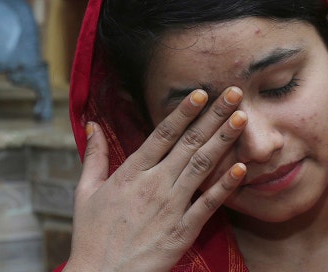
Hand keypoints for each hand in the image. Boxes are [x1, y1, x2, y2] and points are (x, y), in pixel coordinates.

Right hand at [64, 87, 247, 271]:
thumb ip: (94, 156)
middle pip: (189, 143)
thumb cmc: (92, 234)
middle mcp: (154, 184)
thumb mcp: (85, 191)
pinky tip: (241, 168)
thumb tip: (91, 125)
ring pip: (201, 166)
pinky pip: (208, 204)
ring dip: (223, 140)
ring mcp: (170, 207)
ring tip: (241, 119)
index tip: (200, 92)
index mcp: (131, 172)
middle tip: (234, 94)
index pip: (162, 134)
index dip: (183, 112)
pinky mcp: (183, 230)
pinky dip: (224, 186)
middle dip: (213, 116)